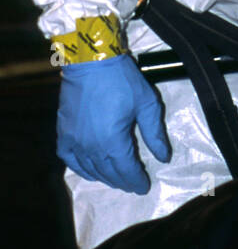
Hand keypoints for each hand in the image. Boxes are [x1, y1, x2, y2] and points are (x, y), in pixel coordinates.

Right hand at [57, 56, 171, 193]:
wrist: (92, 61)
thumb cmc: (123, 81)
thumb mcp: (147, 104)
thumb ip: (155, 134)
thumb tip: (164, 157)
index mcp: (113, 141)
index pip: (127, 170)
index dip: (137, 180)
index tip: (144, 186)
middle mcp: (91, 146)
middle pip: (109, 172)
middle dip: (123, 181)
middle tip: (133, 184)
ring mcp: (74, 141)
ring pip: (90, 169)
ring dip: (105, 177)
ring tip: (117, 179)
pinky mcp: (63, 133)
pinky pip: (69, 159)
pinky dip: (80, 168)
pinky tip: (90, 171)